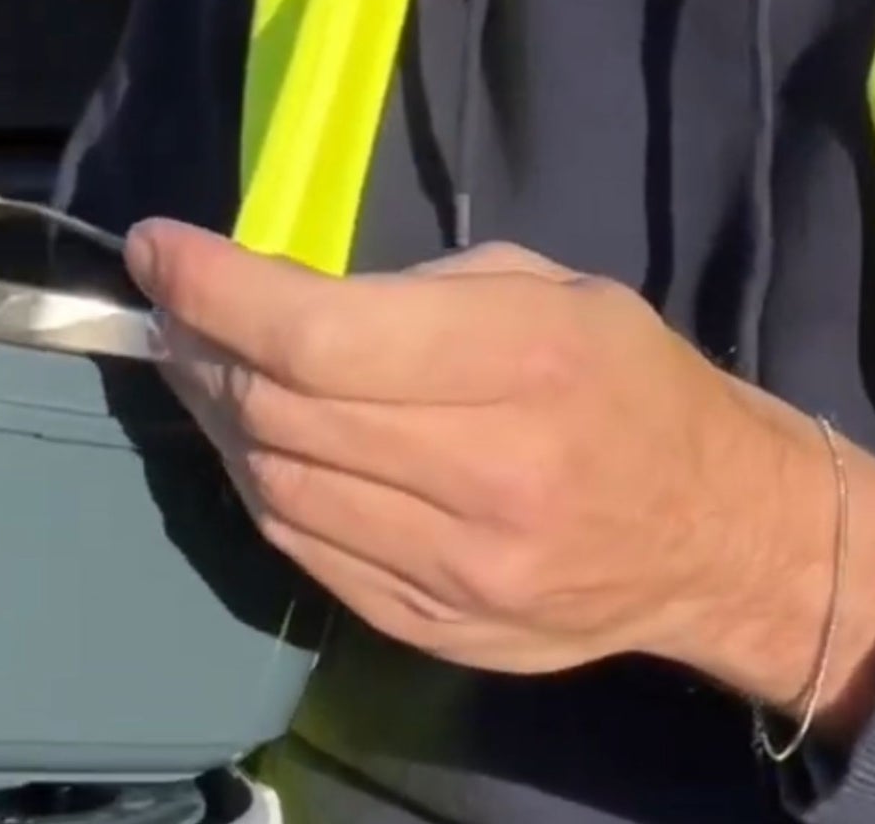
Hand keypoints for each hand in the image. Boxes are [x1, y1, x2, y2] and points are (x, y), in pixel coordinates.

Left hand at [128, 223, 874, 729]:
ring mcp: (452, 571)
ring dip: (217, 415)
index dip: (216, 289)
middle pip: (281, 412)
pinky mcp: (429, 627)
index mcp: (520, 363)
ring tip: (199, 358)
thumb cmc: (630, 379)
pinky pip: (303, 551)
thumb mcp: (548, 288)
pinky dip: (260, 483)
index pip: (318, 338)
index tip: (159, 247)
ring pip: (274, 488)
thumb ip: (419, 295)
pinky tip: (254, 436)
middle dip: (201, 342)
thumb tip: (285, 298)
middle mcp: (482, 478)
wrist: (715, 535)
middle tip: (171, 297)